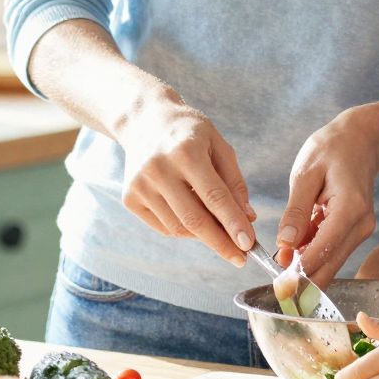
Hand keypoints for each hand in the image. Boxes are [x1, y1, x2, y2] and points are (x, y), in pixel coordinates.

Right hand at [118, 94, 255, 264]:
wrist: (144, 120)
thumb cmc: (189, 132)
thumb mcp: (218, 145)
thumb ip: (234, 182)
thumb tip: (247, 219)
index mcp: (185, 152)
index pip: (214, 197)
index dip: (233, 223)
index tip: (249, 245)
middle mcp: (158, 169)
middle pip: (194, 220)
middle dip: (221, 243)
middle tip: (240, 258)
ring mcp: (140, 185)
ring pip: (178, 228)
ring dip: (204, 236)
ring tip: (219, 230)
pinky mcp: (129, 198)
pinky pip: (164, 227)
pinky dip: (184, 230)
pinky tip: (194, 217)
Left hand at [276, 109, 378, 284]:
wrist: (361, 140)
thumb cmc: (332, 149)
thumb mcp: (305, 174)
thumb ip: (296, 211)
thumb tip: (285, 244)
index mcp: (350, 210)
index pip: (323, 251)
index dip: (299, 273)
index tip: (277, 286)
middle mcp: (361, 225)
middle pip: (329, 266)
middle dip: (302, 279)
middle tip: (274, 285)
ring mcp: (361, 230)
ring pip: (330, 262)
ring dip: (304, 266)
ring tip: (279, 258)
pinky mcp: (354, 231)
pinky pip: (331, 250)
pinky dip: (311, 253)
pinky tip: (294, 245)